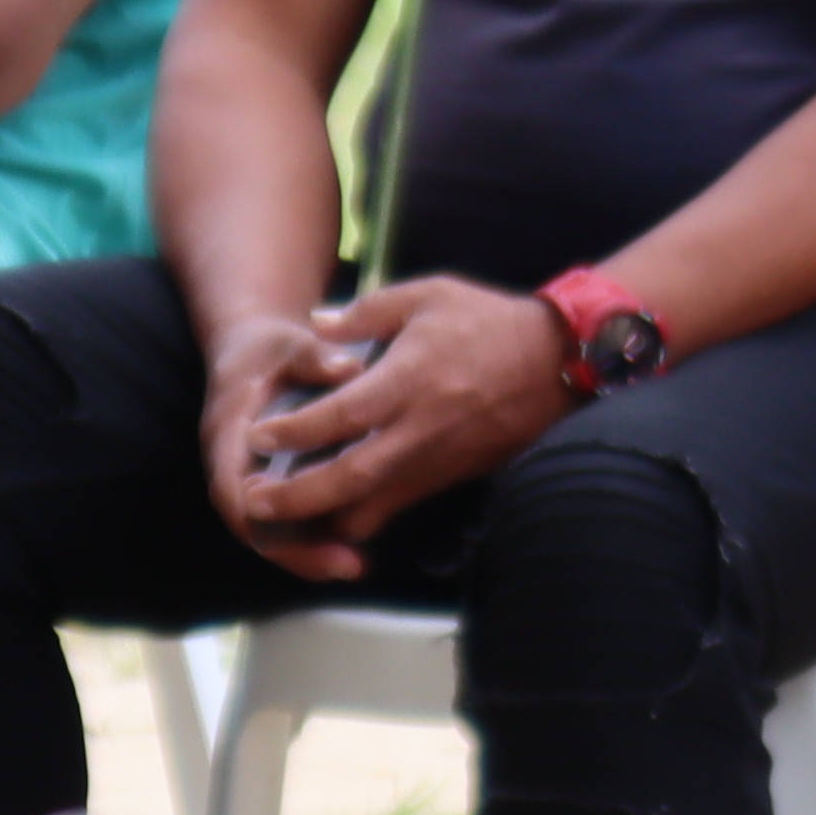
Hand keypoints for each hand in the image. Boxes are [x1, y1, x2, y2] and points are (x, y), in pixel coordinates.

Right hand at [199, 308, 362, 577]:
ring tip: (355, 565)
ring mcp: (254, 481)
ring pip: (274, 530)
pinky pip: (292, 520)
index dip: (261, 518)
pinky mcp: (276, 485)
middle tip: (347, 566)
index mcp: (228, 435)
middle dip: (297, 552)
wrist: (255, 350)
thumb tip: (350, 368)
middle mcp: (235, 467)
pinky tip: (358, 542)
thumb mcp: (290, 342)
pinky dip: (319, 534)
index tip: (301, 532)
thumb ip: (315, 356)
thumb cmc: (271, 347)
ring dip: (311, 552)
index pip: (232, 491)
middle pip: (254, 526)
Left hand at [225, 273, 572, 571]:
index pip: (338, 416)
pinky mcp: (450, 476)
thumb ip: (367, 310)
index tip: (259, 435)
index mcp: (408, 380)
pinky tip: (333, 514)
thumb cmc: (490, 322)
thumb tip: (319, 323)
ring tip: (284, 520)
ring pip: (373, 507)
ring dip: (324, 519)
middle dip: (297, 497)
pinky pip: (397, 507)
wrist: (558, 362)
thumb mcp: (428, 294)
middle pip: (349, 478)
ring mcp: (436, 460)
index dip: (293, 431)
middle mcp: (418, 429)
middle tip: (256, 501)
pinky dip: (362, 517)